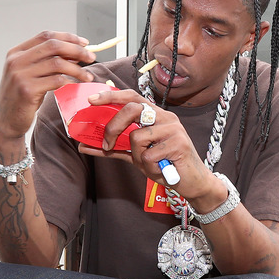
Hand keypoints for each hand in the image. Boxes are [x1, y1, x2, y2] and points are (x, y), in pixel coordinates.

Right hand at [0, 32, 95, 145]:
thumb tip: (76, 52)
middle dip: (77, 50)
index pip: (46, 36)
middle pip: (53, 46)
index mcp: (16, 53)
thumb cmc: (23, 97)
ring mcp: (20, 75)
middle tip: (91, 57)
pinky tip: (77, 86)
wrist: (6, 121)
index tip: (85, 43)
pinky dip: (71, 82)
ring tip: (88, 77)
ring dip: (77, 69)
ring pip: (57, 63)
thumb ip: (49, 62)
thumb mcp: (33, 75)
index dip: (68, 37)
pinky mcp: (27, 90)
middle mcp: (16, 61)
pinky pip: (56, 81)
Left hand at [77, 90, 215, 198]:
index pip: (132, 97)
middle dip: (114, 126)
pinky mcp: (179, 144)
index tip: (91, 100)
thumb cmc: (165, 165)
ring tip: (150, 163)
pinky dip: (149, 167)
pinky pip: (148, 155)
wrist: (193, 183)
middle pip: (132, 108)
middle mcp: (166, 117)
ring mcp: (174, 129)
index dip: (111, 96)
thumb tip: (85, 146)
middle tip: (107, 144)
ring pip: (137, 136)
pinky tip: (161, 169)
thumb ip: (115, 148)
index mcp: (156, 115)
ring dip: (137, 156)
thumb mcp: (137, 155)